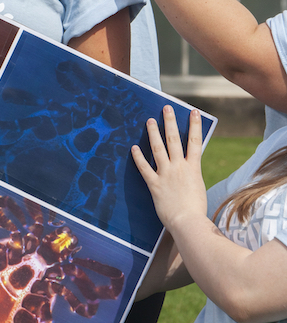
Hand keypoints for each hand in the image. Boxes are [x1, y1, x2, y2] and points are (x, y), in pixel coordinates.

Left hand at [132, 106, 206, 232]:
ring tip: (148, 121)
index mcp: (193, 169)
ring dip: (153, 133)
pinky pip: (145, 168)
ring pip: (158, 149)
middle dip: (170, 122)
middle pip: (174, 140)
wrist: (188, 223)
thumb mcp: (198, 188)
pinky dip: (138, 157)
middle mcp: (179, 168)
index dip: (195, 126)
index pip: (195, 142)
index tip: (193, 112)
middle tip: (166, 108)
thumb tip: (188, 171)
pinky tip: (133, 147)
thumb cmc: (196, 210)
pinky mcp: (155, 184)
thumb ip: (191, 177)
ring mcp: (166, 174)